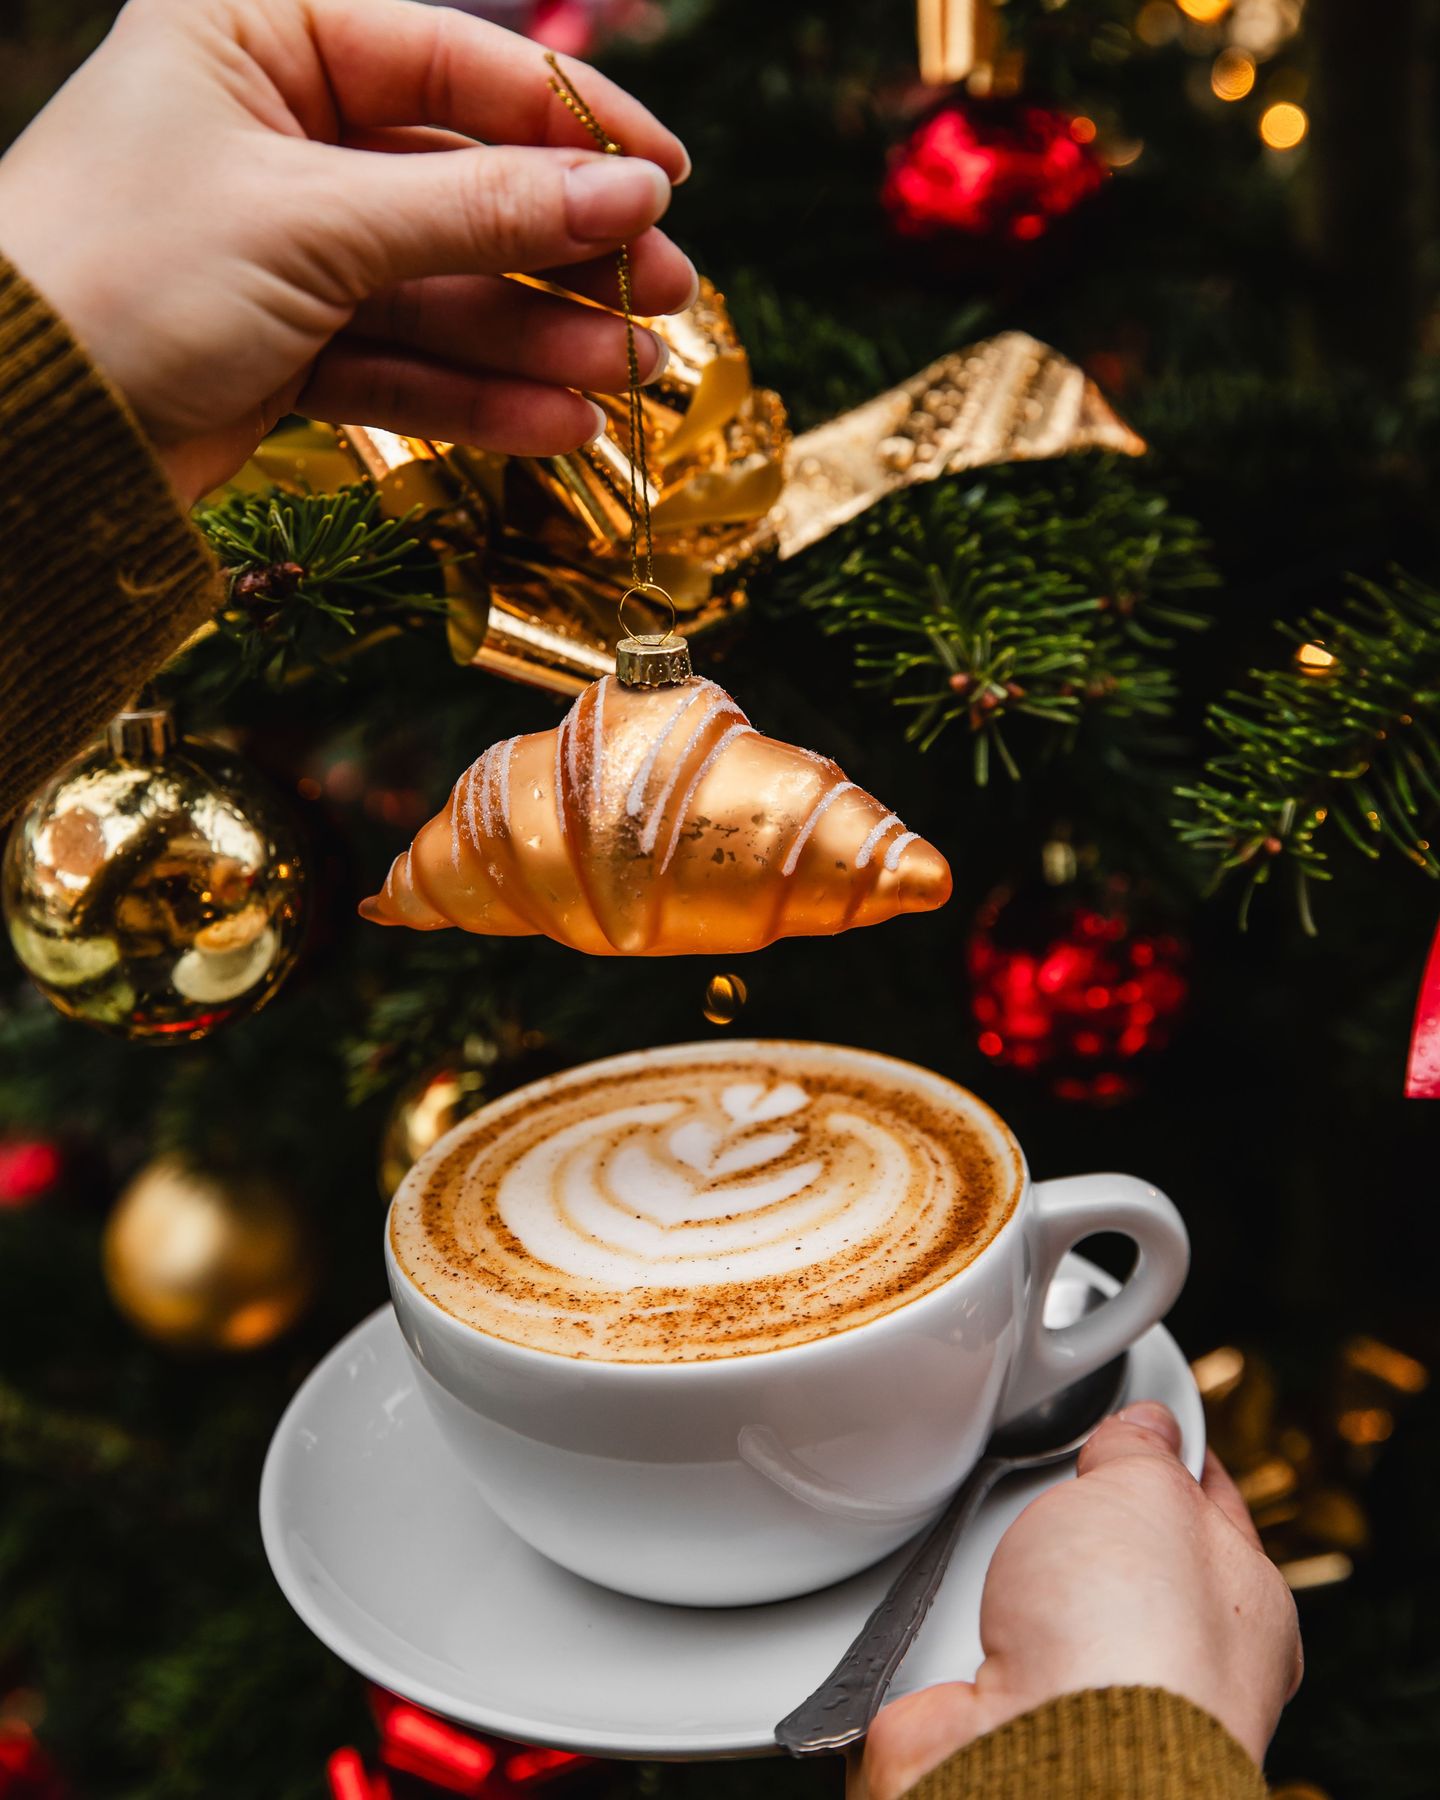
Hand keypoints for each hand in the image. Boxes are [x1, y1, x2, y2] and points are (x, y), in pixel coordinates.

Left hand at [0, 0, 693, 500]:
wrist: (22, 436)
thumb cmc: (128, 273)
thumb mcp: (317, 224)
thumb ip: (482, 209)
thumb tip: (630, 192)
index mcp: (257, 34)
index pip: (447, 61)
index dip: (567, 123)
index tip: (668, 177)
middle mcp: (274, 129)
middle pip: (460, 183)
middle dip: (564, 247)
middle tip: (667, 292)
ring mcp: (283, 245)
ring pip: (442, 284)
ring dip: (538, 335)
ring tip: (631, 373)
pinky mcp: (284, 345)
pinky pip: (404, 359)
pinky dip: (478, 396)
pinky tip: (561, 425)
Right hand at [859, 1402, 1301, 1799]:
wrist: (1049, 1761)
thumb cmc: (1129, 1640)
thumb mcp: (1148, 1490)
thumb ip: (1142, 1449)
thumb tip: (1143, 1430)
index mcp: (1244, 1606)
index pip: (1208, 1505)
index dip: (1167, 1452)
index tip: (1135, 1416)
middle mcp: (1176, 1664)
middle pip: (1111, 1549)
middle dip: (1066, 1511)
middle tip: (1046, 1491)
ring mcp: (1090, 1701)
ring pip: (1033, 1597)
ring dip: (995, 1570)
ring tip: (989, 1564)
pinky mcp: (1007, 1725)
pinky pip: (965, 1649)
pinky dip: (943, 1629)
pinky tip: (947, 1617)